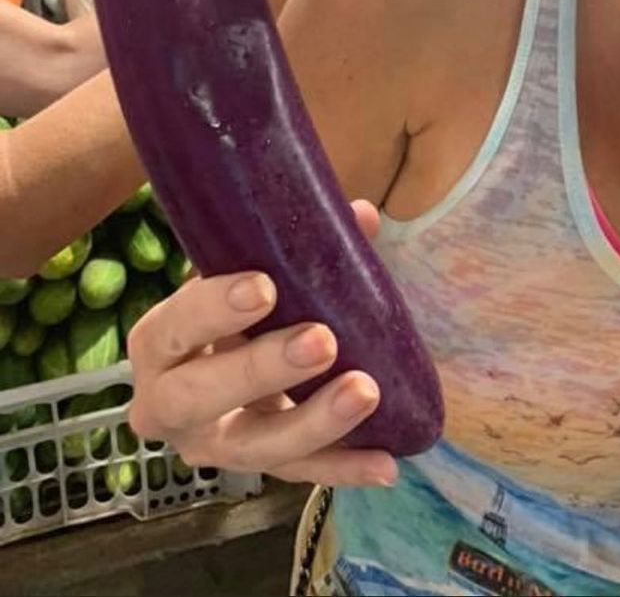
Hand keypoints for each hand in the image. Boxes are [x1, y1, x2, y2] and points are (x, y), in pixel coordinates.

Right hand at [127, 201, 397, 487]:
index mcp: (160, 342)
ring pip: (252, 448)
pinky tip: (385, 463)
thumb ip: (296, 245)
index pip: (173, 327)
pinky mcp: (257, 467)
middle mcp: (169, 403)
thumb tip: (361, 216)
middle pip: (199, 397)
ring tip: (366, 391)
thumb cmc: (236, 308)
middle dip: (261, 370)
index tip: (265, 286)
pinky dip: (343, 467)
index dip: (213, 309)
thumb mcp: (250, 272)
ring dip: (312, 422)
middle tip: (322, 341)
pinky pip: (299, 475)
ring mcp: (212, 444)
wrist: (226, 360)